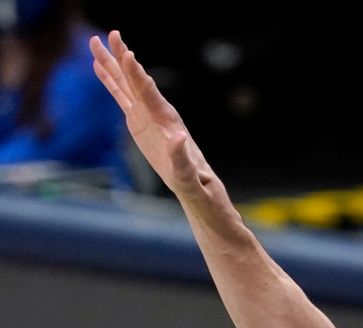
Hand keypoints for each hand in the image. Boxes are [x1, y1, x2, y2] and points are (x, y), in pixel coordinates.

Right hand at [90, 31, 220, 203]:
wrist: (193, 184)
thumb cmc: (193, 182)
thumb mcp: (187, 174)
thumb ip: (182, 157)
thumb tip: (177, 138)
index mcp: (167, 121)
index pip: (149, 93)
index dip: (138, 76)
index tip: (128, 55)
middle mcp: (156, 112)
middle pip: (135, 80)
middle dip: (123, 58)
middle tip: (111, 34)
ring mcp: (146, 115)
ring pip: (125, 84)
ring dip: (111, 64)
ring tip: (94, 41)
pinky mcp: (138, 122)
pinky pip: (121, 97)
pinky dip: (110, 82)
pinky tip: (98, 67)